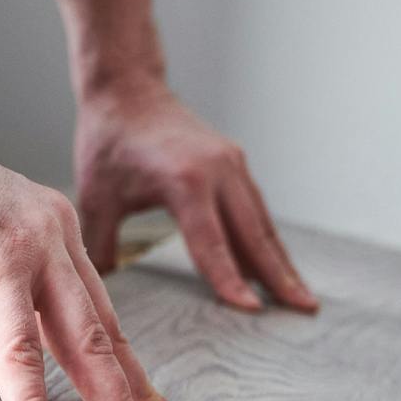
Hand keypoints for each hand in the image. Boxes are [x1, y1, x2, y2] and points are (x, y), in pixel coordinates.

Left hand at [74, 85, 317, 312]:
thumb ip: (102, 247)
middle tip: (304, 310)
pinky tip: (275, 265)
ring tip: (300, 296)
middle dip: (279, 276)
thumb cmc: (108, 143)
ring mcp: (231, 164)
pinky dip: (266, 238)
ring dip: (281, 260)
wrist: (126, 90)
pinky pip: (254, 208)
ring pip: (262, 221)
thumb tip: (100, 292)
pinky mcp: (233, 162)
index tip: (251, 310)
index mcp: (185, 180)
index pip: (211, 243)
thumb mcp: (95, 198)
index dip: (230, 279)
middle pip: (254, 234)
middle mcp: (218, 171)